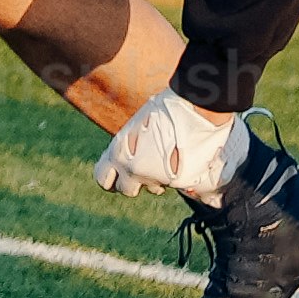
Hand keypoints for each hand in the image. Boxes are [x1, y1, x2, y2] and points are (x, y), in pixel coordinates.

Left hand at [92, 88, 246, 202]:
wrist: (196, 107)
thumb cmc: (168, 109)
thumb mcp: (138, 126)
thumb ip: (131, 146)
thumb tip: (131, 157)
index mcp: (118, 152)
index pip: (102, 178)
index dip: (111, 178)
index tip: (120, 174)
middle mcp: (133, 169)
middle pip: (126, 189)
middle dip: (134, 182)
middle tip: (146, 169)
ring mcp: (156, 178)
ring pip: (153, 188)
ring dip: (157, 180)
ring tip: (168, 160)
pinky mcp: (178, 183)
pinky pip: (174, 186)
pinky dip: (177, 178)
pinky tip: (184, 161)